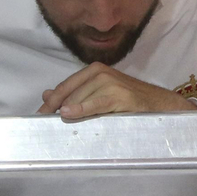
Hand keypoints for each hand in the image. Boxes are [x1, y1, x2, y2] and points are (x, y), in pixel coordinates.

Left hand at [36, 63, 196, 120]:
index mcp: (94, 70)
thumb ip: (75, 93)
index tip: (37, 116)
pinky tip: (68, 113)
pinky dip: (81, 108)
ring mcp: (110, 82)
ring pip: (79, 99)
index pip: (65, 86)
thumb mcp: (100, 94)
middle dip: (56, 110)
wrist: (159, 104)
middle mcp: (100, 72)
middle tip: (46, 125)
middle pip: (69, 94)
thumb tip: (46, 94)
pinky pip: (95, 103)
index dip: (50, 102)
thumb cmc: (129, 101)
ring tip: (61, 125)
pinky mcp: (120, 95)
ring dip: (68, 113)